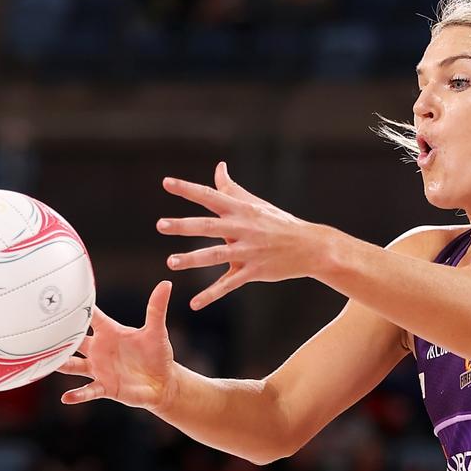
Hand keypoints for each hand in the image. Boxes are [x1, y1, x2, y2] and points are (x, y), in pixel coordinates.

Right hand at [57, 281, 177, 410]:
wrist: (163, 382)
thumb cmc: (157, 354)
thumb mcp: (156, 331)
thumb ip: (156, 309)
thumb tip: (166, 284)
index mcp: (109, 332)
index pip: (89, 316)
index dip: (75, 307)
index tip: (57, 297)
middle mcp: (98, 348)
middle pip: (72, 340)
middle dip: (58, 336)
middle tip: (39, 329)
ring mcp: (98, 368)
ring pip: (72, 365)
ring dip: (61, 364)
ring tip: (46, 363)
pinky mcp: (104, 387)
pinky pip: (87, 391)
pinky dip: (78, 395)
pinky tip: (67, 397)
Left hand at [159, 161, 324, 309]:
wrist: (310, 247)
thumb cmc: (279, 223)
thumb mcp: (256, 203)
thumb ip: (232, 188)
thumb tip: (219, 167)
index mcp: (242, 210)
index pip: (210, 196)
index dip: (188, 189)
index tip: (166, 183)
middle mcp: (243, 229)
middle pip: (209, 226)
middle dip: (184, 225)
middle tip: (161, 225)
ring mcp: (249, 251)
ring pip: (216, 255)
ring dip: (193, 259)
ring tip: (171, 262)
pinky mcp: (254, 271)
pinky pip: (229, 284)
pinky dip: (211, 295)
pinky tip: (194, 303)